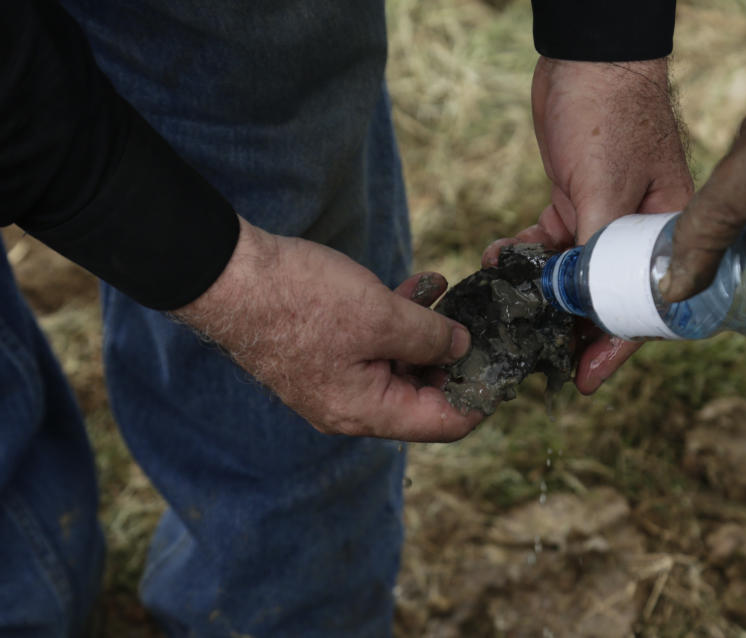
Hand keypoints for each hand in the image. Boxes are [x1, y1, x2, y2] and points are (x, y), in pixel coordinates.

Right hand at [173, 217, 483, 441]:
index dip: (480, 397)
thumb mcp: (382, 317)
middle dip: (454, 358)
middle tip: (479, 323)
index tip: (504, 366)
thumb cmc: (302, 300)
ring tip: (447, 294)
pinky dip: (399, 320)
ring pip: (401, 365)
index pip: (443, 424)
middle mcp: (351, 407)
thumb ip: (430, 338)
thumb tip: (461, 347)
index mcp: (366, 412)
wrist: (231, 276)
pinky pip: (375, 346)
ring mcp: (336, 381)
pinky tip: (419, 286)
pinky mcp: (325, 354)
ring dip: (427, 332)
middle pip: (423, 395)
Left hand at [484, 56, 693, 392]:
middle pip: (608, 297)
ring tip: (508, 314)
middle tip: (540, 361)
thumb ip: (595, 246)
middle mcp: (638, 232)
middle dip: (573, 329)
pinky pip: (549, 244)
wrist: (585, 58)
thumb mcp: (605, 187)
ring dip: (540, 293)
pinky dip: (524, 254)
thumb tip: (579, 297)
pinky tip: (495, 260)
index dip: (615, 346)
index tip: (584, 379)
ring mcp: (603, 218)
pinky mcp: (573, 202)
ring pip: (574, 275)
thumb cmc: (610, 115)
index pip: (645, 303)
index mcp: (667, 231)